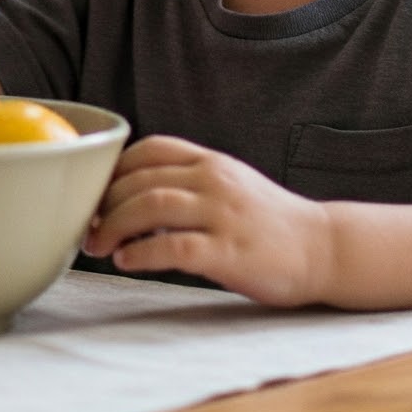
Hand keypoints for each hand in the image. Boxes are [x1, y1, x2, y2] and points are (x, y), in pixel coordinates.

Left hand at [82, 135, 329, 306]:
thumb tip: (126, 194)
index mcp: (212, 162)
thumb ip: (188, 181)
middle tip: (88, 229)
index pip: (150, 149)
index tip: (95, 194)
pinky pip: (175, 247)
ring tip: (98, 246)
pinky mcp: (230, 253)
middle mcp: (215, 181)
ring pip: (152, 206)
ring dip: (115, 226)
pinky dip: (142, 254)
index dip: (113, 170)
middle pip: (141, 180)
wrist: (323, 248)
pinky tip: (128, 262)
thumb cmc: (268, 222)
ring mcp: (224, 215)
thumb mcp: (229, 185)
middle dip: (104, 204)